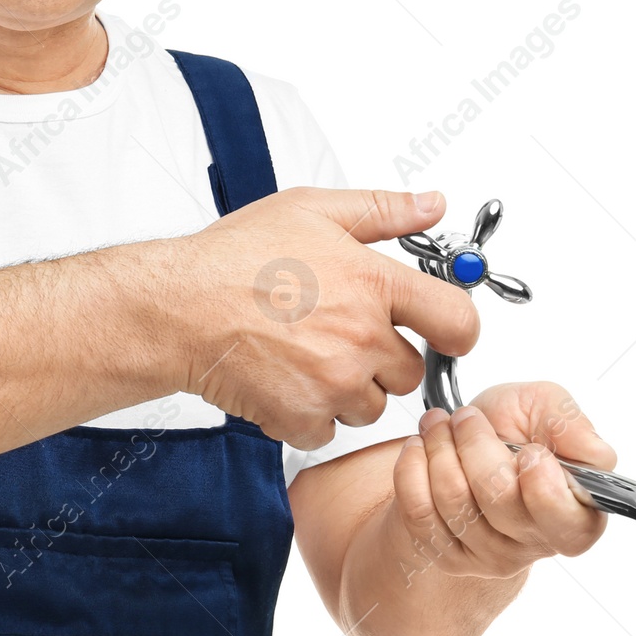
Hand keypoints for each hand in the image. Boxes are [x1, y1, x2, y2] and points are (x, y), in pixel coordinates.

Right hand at [161, 187, 480, 448]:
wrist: (177, 307)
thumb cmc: (233, 258)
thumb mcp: (311, 209)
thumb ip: (382, 210)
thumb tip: (431, 205)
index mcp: (373, 283)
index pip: (458, 321)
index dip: (455, 329)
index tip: (443, 331)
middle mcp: (362, 336)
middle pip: (411, 371)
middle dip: (382, 358)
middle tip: (336, 333)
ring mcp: (334, 382)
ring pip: (371, 405)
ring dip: (346, 389)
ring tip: (303, 354)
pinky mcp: (303, 417)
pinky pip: (327, 430)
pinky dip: (308, 414)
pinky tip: (282, 379)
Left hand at [392, 380, 616, 581]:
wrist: (462, 443)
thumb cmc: (511, 428)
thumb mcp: (543, 407)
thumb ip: (569, 422)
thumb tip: (593, 452)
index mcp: (576, 515)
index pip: (565, 521)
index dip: (541, 482)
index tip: (527, 449)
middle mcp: (535, 544)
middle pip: (498, 499)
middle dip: (474, 443)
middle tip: (467, 418)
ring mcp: (489, 556)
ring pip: (454, 502)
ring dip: (439, 448)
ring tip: (440, 426)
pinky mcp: (447, 555)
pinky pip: (418, 512)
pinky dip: (411, 468)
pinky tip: (420, 449)